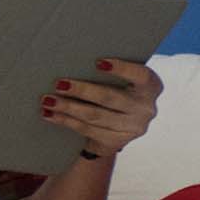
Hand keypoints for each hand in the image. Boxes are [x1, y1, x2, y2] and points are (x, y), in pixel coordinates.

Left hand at [39, 56, 161, 162]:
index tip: (98, 62)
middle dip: (81, 91)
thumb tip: (74, 59)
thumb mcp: (120, 82)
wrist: (115, 129)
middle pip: (110, 98)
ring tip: (48, 100)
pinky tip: (50, 114)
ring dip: (68, 107)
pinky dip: (66, 121)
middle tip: (58, 84)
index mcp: (151, 87)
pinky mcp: (116, 141)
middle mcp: (146, 109)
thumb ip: (107, 72)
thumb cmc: (114, 93)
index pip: (142, 76)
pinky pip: (87, 129)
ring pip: (95, 116)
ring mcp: (132, 128)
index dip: (122, 69)